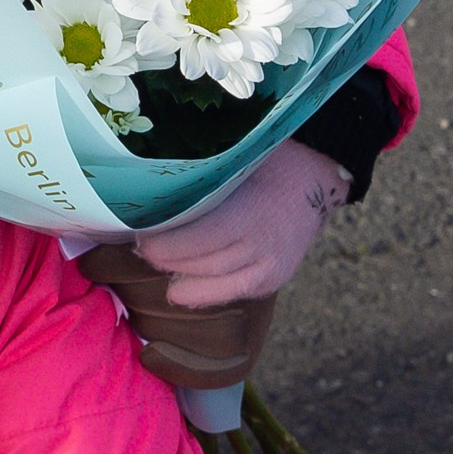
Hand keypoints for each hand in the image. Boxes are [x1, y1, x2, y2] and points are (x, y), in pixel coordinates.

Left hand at [140, 138, 352, 308]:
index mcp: (250, 212)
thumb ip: (201, 178)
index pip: (201, 239)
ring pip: (214, 284)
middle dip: (166, 261)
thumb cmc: (267, 161)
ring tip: (153, 265)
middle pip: (202, 264)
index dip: (166, 246)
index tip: (139, 239)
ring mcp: (269, 267)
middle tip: (139, 250)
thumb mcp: (236, 160)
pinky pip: (231, 293)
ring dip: (179, 278)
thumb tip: (149, 184)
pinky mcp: (272, 281)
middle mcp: (262, 245)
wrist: (313, 180)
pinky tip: (179, 287)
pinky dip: (202, 293)